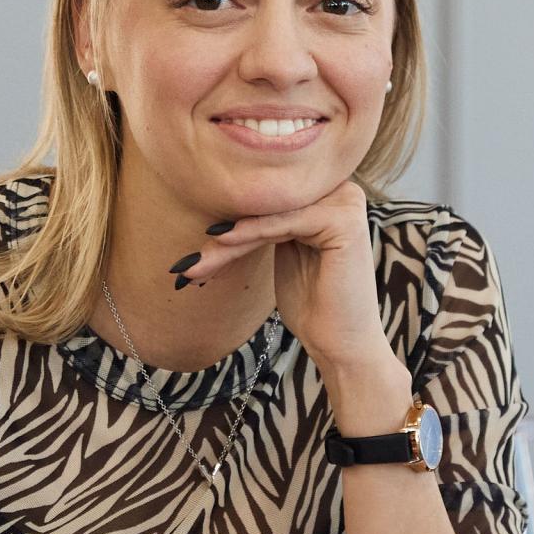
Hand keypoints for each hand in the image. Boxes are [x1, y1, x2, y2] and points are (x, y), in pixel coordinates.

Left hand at [175, 180, 390, 375]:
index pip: (268, 202)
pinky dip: (253, 231)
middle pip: (269, 206)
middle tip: (186, 264)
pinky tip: (224, 240)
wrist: (339, 342)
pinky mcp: (345, 221)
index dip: (229, 223)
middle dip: (225, 233)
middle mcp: (341, 191)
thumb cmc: (311, 304)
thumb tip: (218, 206)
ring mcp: (347, 203)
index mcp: (328, 195)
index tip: (191, 252)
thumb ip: (266, 224)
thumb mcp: (283, 252)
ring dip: (230, 237)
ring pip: (273, 213)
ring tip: (196, 263)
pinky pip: (287, 221)